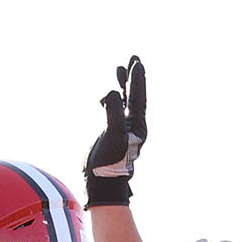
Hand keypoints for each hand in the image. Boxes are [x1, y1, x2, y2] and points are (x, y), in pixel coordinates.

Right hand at [83, 55, 146, 206]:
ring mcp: (122, 129)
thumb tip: (113, 93)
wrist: (102, 182)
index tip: (136, 63)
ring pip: (124, 102)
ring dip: (123, 86)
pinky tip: (105, 97)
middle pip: (135, 96)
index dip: (137, 80)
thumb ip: (114, 114)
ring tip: (120, 69)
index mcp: (137, 126)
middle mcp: (132, 126)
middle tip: (134, 58)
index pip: (138, 98)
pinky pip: (113, 111)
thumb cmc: (110, 163)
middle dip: (134, 78)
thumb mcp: (113, 136)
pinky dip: (110, 101)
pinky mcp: (111, 133)